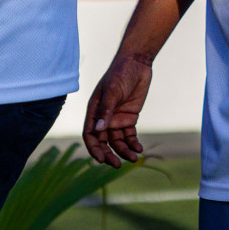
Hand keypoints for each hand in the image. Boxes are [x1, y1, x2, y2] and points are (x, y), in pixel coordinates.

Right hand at [83, 53, 151, 167]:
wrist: (137, 64)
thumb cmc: (120, 74)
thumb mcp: (112, 91)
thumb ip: (106, 111)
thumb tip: (98, 130)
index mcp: (94, 110)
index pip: (90, 134)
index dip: (94, 148)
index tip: (101, 160)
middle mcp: (103, 117)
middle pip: (103, 141)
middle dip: (108, 154)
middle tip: (117, 165)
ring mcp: (116, 118)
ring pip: (117, 140)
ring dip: (123, 151)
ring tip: (134, 157)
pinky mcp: (129, 117)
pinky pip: (129, 135)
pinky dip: (133, 143)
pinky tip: (139, 149)